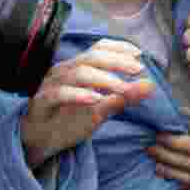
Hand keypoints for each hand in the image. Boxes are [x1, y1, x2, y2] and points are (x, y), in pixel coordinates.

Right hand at [20, 39, 154, 168]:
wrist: (39, 142)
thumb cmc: (67, 121)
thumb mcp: (100, 110)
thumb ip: (122, 97)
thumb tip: (150, 86)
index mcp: (79, 68)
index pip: (98, 48)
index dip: (119, 47)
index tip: (140, 54)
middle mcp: (65, 71)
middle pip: (92, 57)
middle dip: (117, 61)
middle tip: (137, 69)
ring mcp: (52, 84)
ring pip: (78, 73)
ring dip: (103, 78)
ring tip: (122, 88)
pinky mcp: (41, 101)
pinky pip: (59, 93)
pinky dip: (78, 94)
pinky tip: (95, 99)